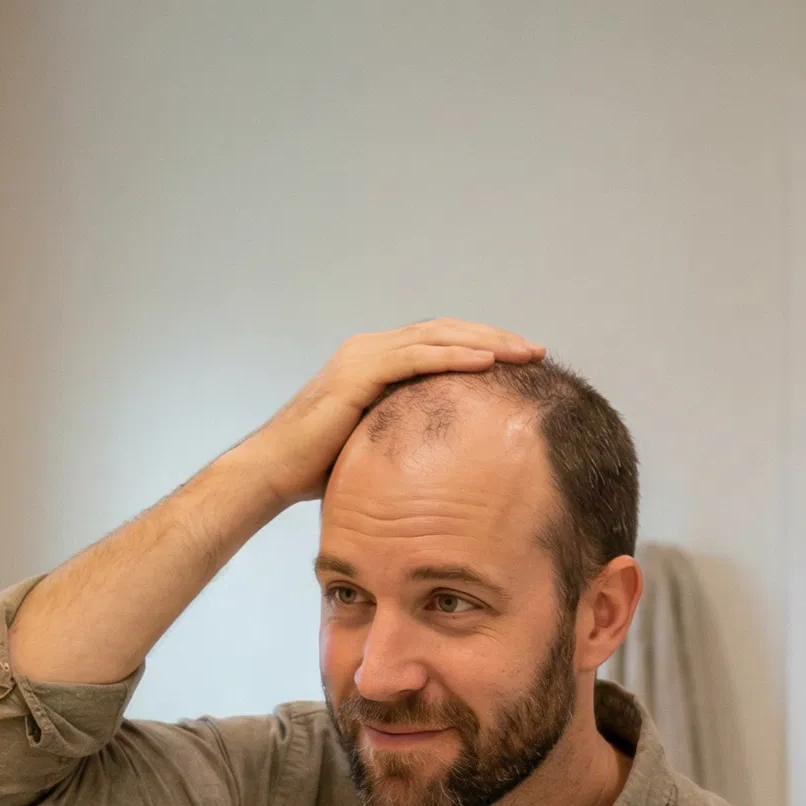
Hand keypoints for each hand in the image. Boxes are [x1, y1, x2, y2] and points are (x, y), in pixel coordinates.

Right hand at [230, 319, 544, 506]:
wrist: (270, 473)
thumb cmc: (315, 471)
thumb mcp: (372, 445)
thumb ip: (402, 434)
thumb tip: (442, 459)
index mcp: (374, 363)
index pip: (438, 344)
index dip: (480, 348)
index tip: (519, 363)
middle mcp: (369, 350)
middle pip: (446, 332)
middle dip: (494, 339)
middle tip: (535, 351)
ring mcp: (363, 356)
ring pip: (438, 337)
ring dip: (485, 343)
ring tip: (524, 353)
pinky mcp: (358, 372)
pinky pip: (417, 357)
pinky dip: (454, 357)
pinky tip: (487, 364)